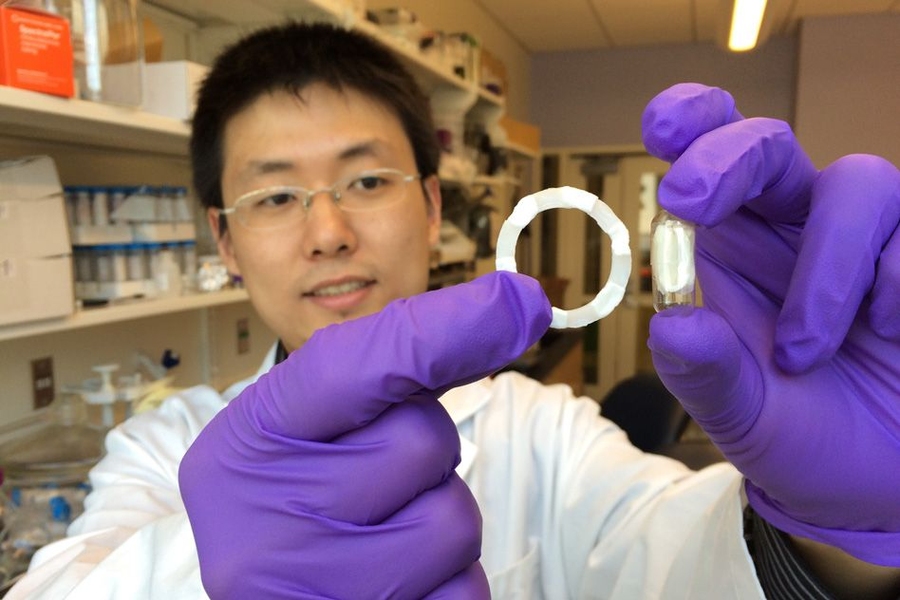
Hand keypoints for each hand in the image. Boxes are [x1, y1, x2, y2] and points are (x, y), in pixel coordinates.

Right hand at [179, 271, 550, 597]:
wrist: (242, 594)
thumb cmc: (284, 499)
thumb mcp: (301, 429)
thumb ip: (384, 375)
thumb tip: (505, 316)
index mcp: (254, 438)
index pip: (352, 367)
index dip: (443, 330)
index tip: (520, 302)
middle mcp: (268, 512)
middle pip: (421, 442)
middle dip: (426, 453)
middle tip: (377, 479)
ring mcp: (310, 583)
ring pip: (453, 523)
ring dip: (439, 520)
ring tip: (382, 537)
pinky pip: (462, 593)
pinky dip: (448, 583)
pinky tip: (396, 583)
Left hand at [642, 83, 899, 566]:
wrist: (873, 483)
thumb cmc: (796, 434)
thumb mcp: (739, 415)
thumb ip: (705, 371)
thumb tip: (671, 324)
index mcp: (733, 248)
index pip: (709, 159)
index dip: (691, 123)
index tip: (660, 129)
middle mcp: (795, 229)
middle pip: (770, 144)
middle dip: (729, 157)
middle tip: (689, 200)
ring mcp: (867, 240)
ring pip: (858, 184)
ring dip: (824, 269)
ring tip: (805, 352)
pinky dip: (893, 284)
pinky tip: (888, 334)